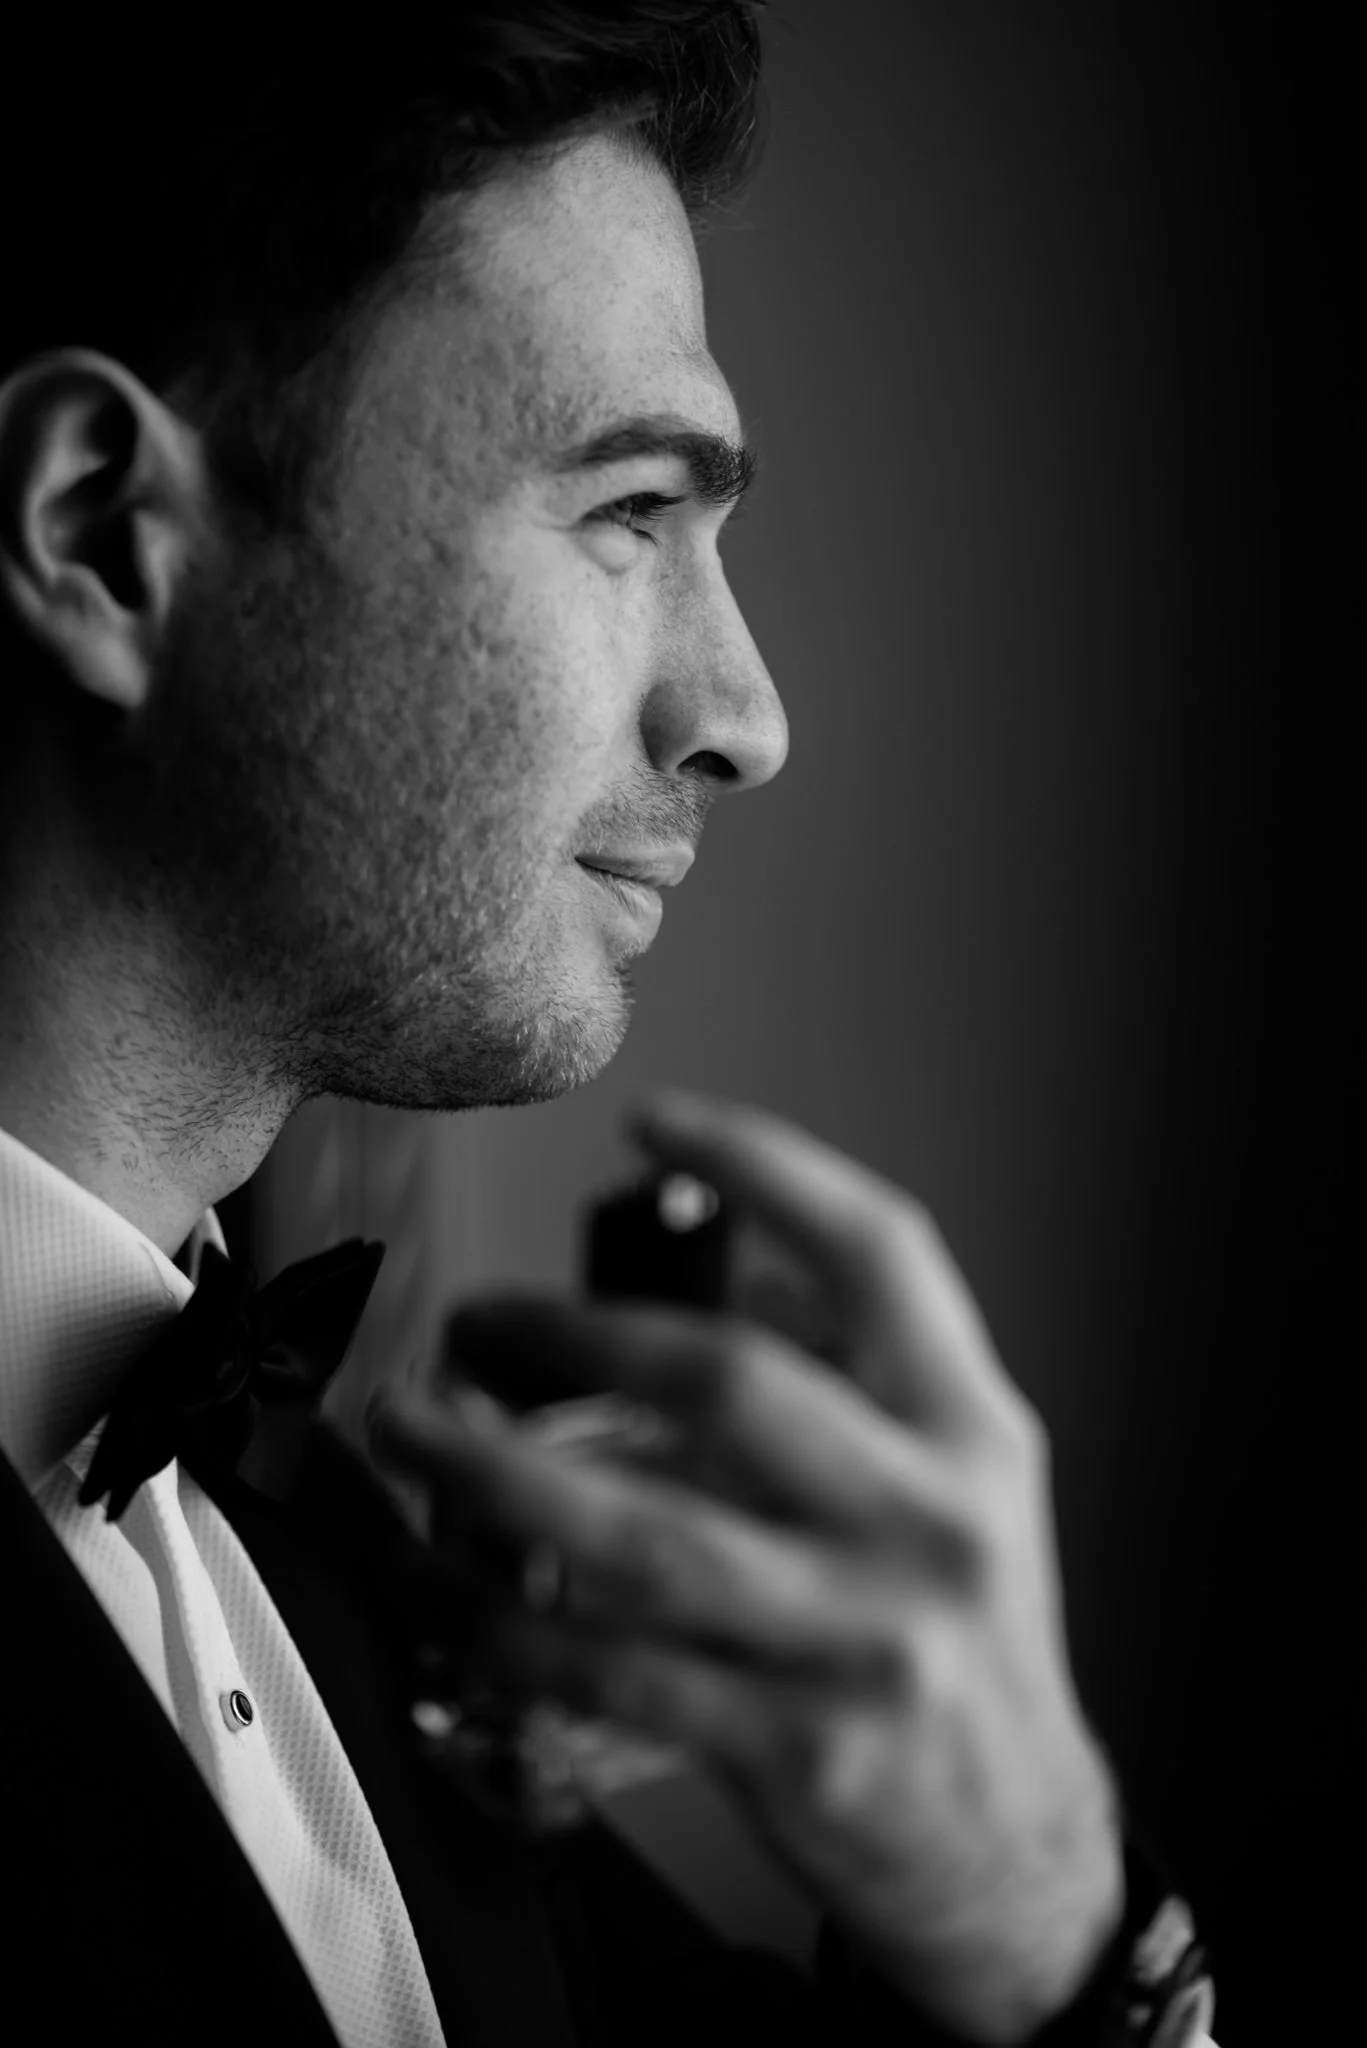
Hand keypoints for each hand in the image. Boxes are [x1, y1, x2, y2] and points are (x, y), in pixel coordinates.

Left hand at [369, 1090, 1123, 2044]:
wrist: (1017, 1850)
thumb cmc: (956, 1641)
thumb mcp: (955, 1485)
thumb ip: (859, 1375)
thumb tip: (731, 1265)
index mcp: (973, 1430)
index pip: (883, 1255)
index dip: (767, 1167)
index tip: (660, 1124)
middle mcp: (932, 1521)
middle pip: (730, 1382)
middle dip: (571, 1335)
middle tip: (474, 1323)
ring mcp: (867, 1641)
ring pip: (646, 1535)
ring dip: (495, 1471)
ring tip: (410, 1428)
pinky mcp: (797, 1751)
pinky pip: (614, 1669)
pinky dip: (505, 1623)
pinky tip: (438, 1589)